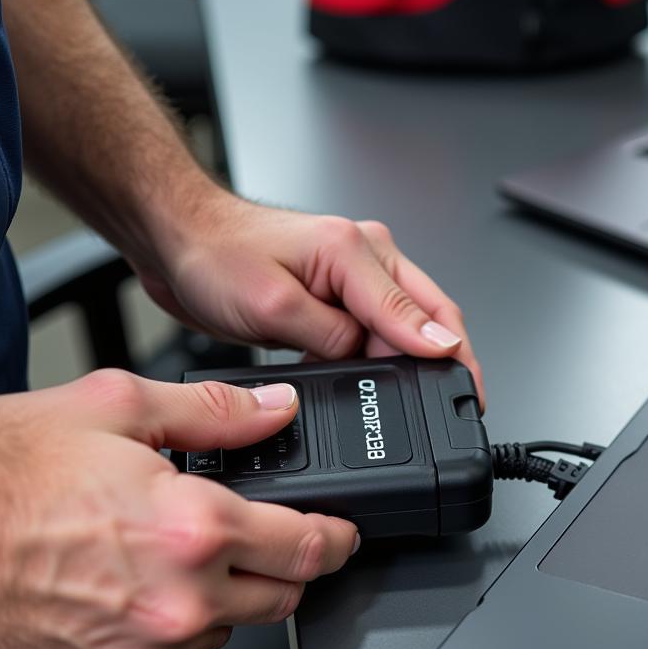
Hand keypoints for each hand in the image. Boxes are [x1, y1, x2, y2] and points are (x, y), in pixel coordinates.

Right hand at [0, 372, 358, 648]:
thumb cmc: (0, 471)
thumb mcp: (118, 407)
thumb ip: (213, 413)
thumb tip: (270, 412)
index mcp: (194, 529)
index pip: (308, 550)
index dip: (338, 539)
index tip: (342, 535)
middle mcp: (177, 601)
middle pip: (281, 602)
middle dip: (287, 570)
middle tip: (267, 537)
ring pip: (223, 631)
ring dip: (222, 597)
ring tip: (177, 553)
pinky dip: (164, 624)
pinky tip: (127, 584)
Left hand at [136, 190, 485, 407]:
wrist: (177, 241)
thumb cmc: (216, 256)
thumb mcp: (278, 305)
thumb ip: (339, 334)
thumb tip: (396, 356)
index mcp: (359, 252)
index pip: (425, 314)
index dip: (454, 359)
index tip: (470, 393)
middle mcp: (365, 261)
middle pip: (429, 319)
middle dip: (447, 363)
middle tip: (459, 407)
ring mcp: (351, 280)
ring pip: (402, 331)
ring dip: (411, 365)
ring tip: (419, 405)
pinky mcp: (334, 299)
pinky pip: (372, 336)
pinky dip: (378, 364)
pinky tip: (374, 388)